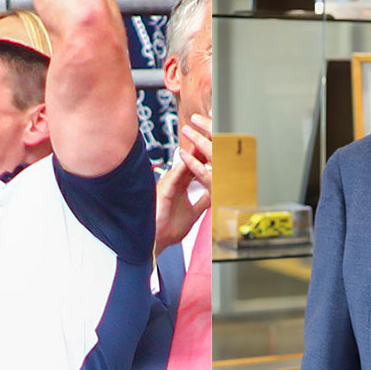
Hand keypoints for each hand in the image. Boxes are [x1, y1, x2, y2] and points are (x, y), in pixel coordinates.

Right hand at [155, 113, 210, 256]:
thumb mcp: (193, 213)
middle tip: (212, 127)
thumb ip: (203, 200)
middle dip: (202, 144)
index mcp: (181, 185)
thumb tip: (215, 193)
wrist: (153, 241)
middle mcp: (174, 181)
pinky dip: (184, 163)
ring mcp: (168, 183)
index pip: (197, 165)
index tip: (217, 141)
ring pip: (185, 161)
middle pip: (192, 158)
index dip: (207, 153)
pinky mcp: (164, 189)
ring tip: (203, 133)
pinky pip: (176, 174)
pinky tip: (190, 154)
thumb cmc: (168, 229)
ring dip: (194, 148)